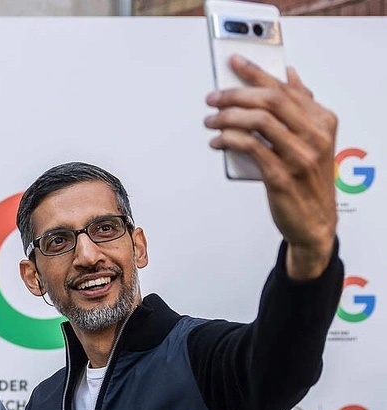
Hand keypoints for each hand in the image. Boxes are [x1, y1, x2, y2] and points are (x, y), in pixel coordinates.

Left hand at [205, 54, 337, 279]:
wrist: (315, 221)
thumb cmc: (309, 178)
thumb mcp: (314, 139)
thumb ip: (302, 107)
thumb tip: (290, 75)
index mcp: (322, 121)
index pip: (284, 88)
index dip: (256, 72)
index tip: (234, 63)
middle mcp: (314, 136)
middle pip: (270, 100)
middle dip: (235, 94)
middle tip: (213, 97)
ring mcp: (299, 157)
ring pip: (258, 121)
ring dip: (228, 116)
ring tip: (211, 119)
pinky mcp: (281, 177)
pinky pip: (250, 148)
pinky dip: (229, 139)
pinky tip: (217, 140)